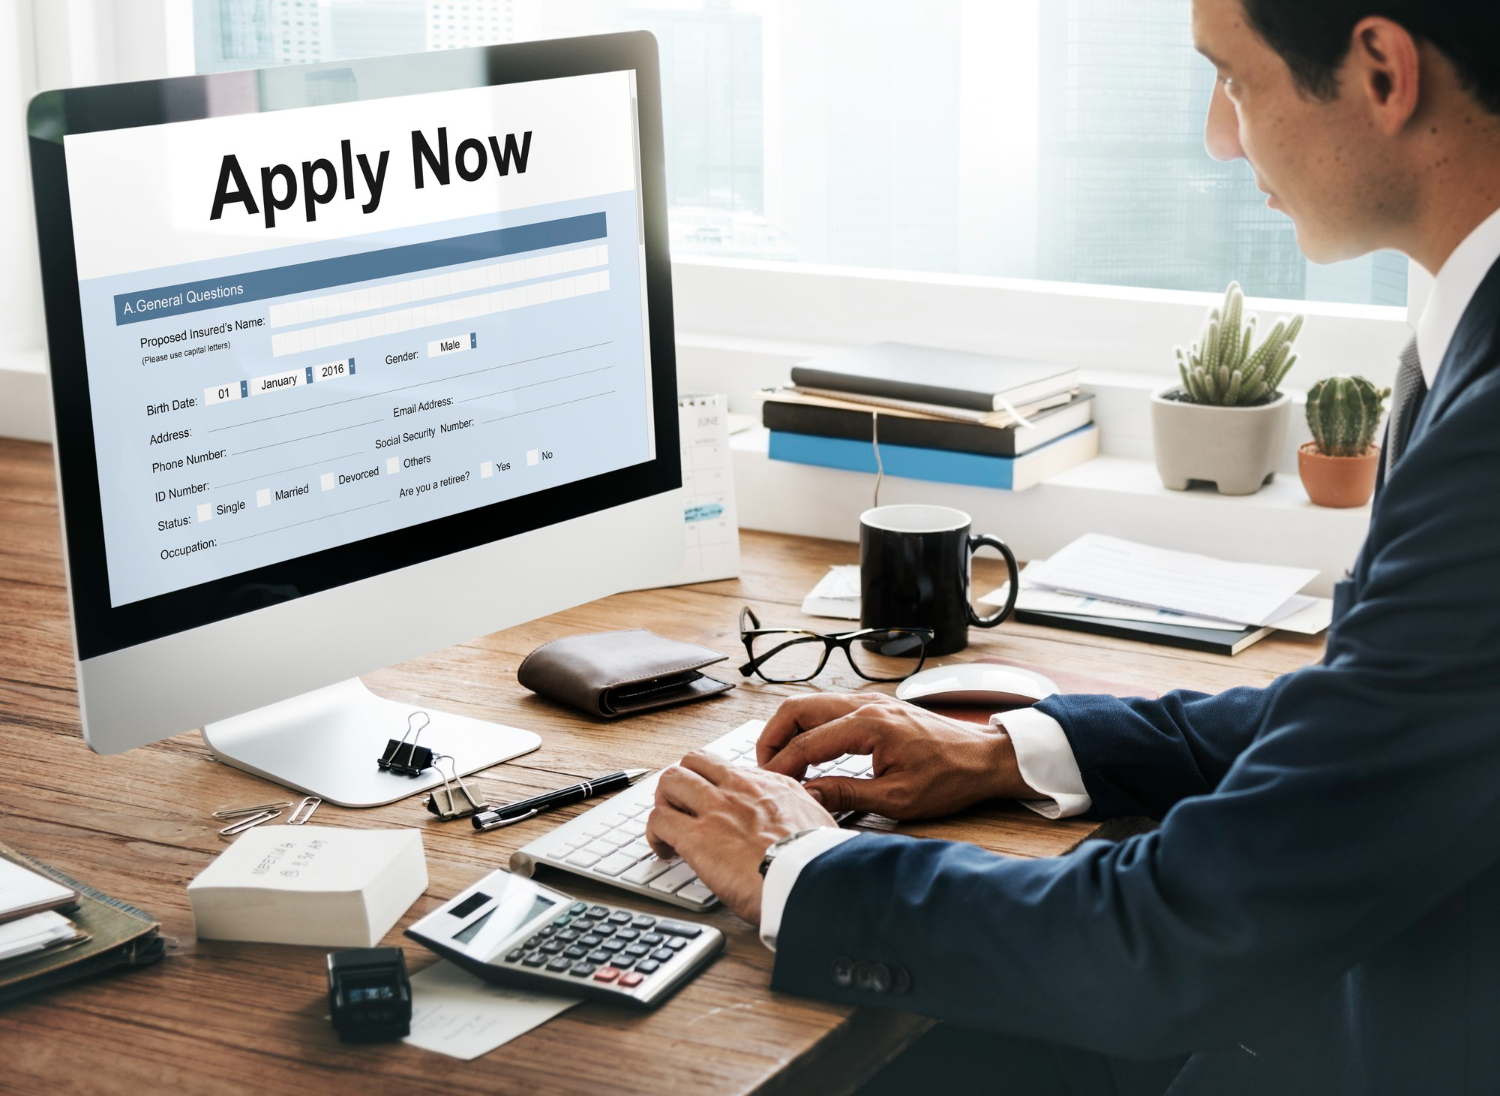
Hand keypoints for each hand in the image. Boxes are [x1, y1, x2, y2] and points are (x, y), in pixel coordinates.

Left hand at [645, 749, 837, 925]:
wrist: (812, 880)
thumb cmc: (818, 861)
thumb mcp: (819, 822)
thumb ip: (801, 813)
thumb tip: (800, 818)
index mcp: (770, 785)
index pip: (728, 768)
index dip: (713, 785)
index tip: (713, 804)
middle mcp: (740, 788)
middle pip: (694, 762)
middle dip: (682, 783)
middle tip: (682, 809)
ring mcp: (715, 808)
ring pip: (670, 781)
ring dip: (664, 803)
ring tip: (668, 828)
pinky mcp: (696, 837)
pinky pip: (658, 820)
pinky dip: (654, 835)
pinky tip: (664, 851)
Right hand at [757, 693, 1037, 819]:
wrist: (984, 759)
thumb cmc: (950, 778)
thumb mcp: (897, 799)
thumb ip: (846, 794)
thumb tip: (807, 796)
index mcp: (869, 725)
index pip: (807, 742)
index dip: (781, 766)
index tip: (768, 786)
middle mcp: (866, 704)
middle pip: (797, 708)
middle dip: (773, 737)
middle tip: (765, 769)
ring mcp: (870, 702)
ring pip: (811, 704)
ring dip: (789, 730)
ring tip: (782, 763)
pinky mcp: (876, 707)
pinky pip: (829, 709)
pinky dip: (809, 727)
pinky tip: (809, 753)